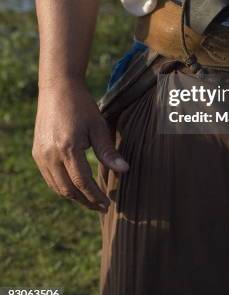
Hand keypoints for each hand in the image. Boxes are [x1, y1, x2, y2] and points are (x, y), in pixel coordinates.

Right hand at [32, 78, 128, 212]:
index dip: (95, 196)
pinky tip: (75, 185)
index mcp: (67, 149)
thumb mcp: (98, 126)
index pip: (82, 182)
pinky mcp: (36, 153)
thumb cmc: (82, 105)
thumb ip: (108, 151)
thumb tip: (125, 171)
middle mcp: (50, 155)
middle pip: (68, 190)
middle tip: (101, 206)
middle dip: (85, 201)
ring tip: (90, 199)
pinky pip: (49, 178)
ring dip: (73, 196)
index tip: (107, 203)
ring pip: (57, 186)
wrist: (58, 88)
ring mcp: (40, 155)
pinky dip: (62, 186)